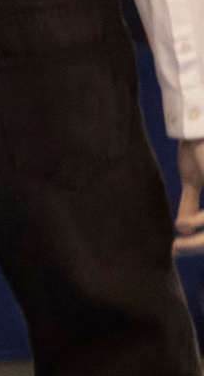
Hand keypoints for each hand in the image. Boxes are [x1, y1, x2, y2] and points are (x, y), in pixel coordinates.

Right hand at [175, 141, 203, 255]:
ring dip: (199, 240)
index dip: (199, 240)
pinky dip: (199, 221)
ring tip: (180, 242)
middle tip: (176, 249)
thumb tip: (182, 228)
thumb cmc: (199, 147)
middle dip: (199, 243)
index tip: (177, 246)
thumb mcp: (193, 180)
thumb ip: (190, 203)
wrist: (198, 126)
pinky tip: (184, 224)